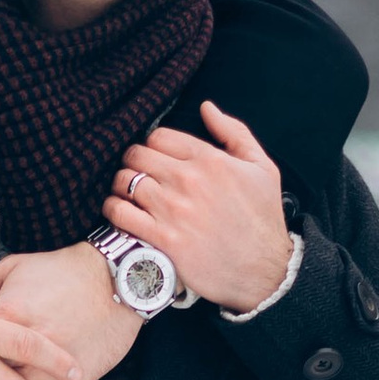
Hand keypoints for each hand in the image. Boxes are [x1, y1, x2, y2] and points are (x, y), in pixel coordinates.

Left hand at [106, 103, 292, 311]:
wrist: (265, 271)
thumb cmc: (263, 219)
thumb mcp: (262, 168)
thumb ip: (234, 133)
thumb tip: (207, 108)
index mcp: (209, 159)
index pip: (159, 136)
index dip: (153, 146)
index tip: (156, 159)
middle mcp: (188, 180)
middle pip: (136, 155)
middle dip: (133, 163)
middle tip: (138, 177)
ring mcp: (173, 210)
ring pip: (123, 181)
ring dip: (121, 186)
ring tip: (128, 195)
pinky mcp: (162, 239)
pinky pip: (119, 214)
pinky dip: (113, 210)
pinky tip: (121, 213)